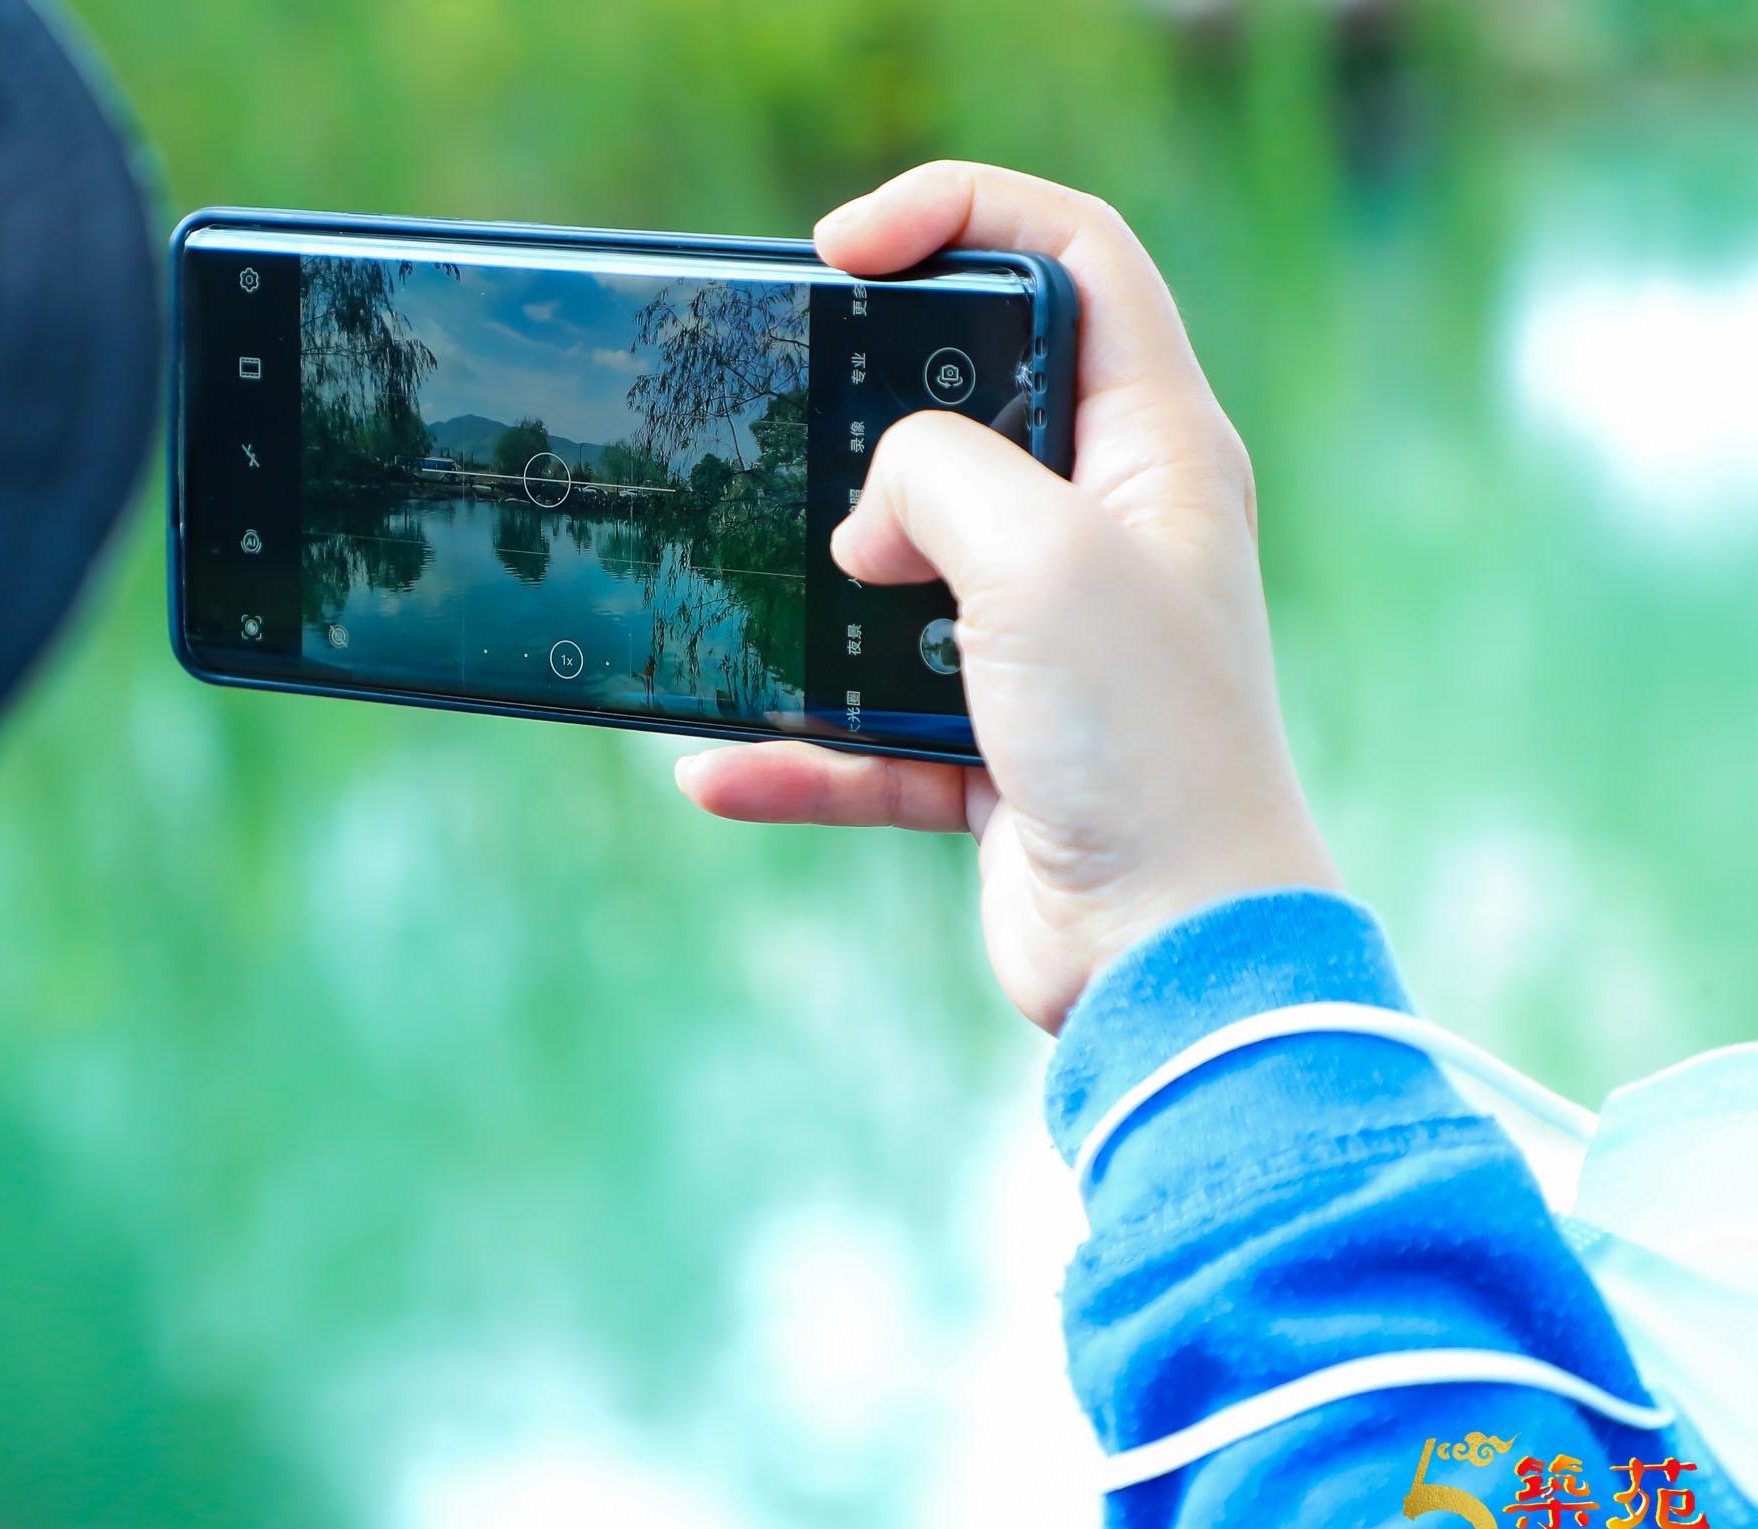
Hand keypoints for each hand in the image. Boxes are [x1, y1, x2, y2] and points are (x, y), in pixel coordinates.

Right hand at [675, 162, 1339, 1033]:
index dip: (959, 214)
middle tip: (797, 424)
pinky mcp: (995, 747)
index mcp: (1155, 448)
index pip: (1073, 257)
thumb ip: (937, 473)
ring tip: (757, 601)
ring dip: (820, 596)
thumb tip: (872, 511)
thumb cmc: (1141, 740)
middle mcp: (1107, 532)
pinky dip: (800, 752)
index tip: (841, 247)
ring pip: (905, 574)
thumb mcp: (1037, 555)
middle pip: (973, 407)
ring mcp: (1047, 643)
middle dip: (869, 413)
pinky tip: (718, 770)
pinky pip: (871, 728)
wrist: (1170, 954)